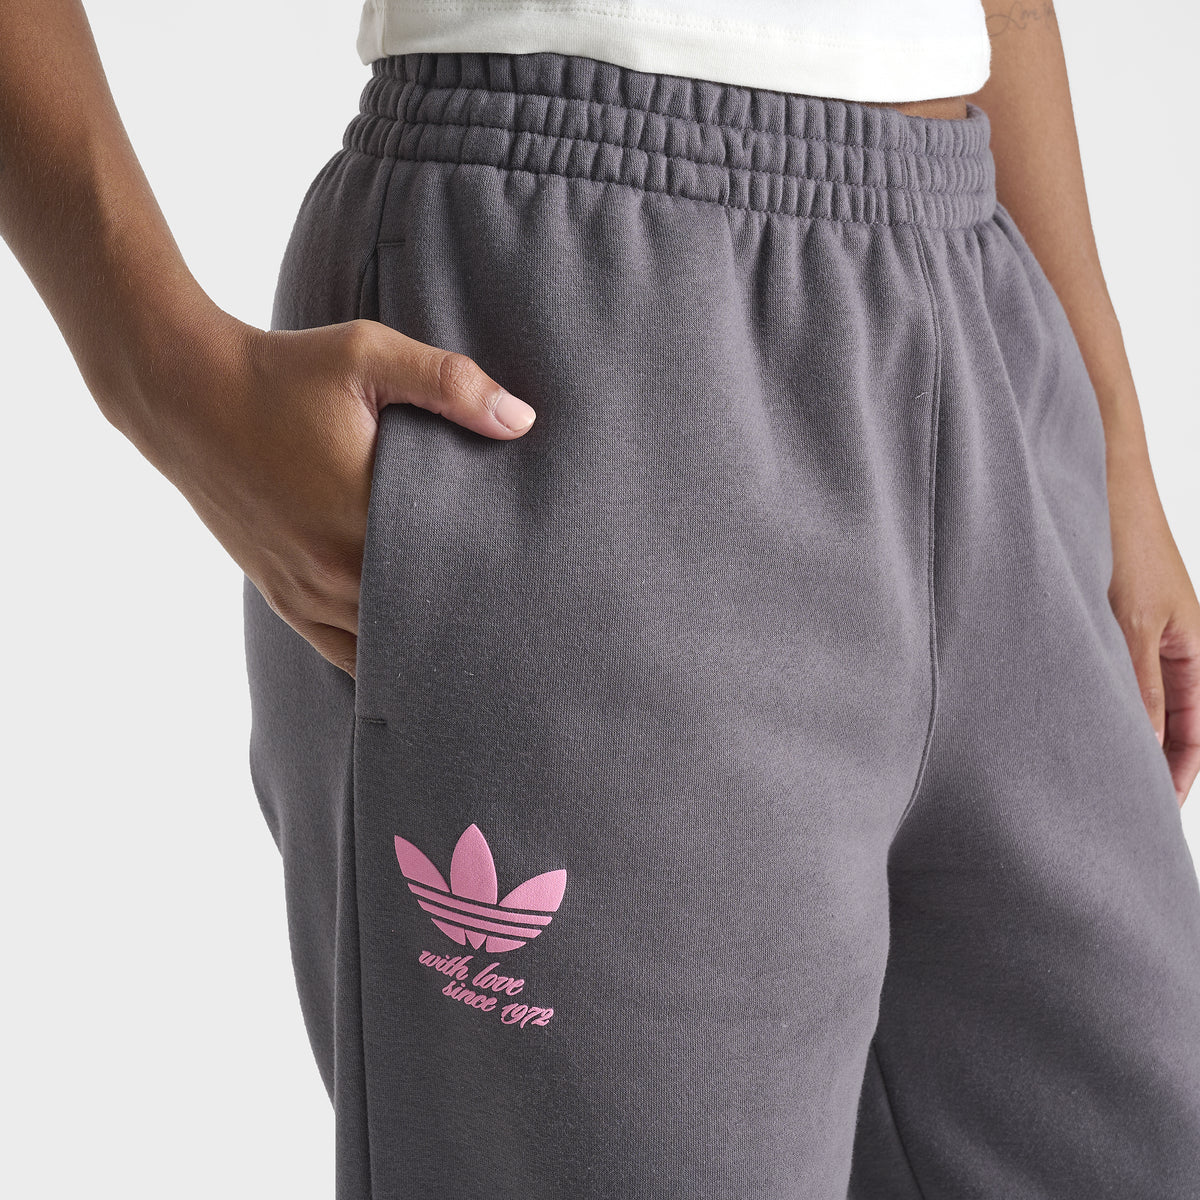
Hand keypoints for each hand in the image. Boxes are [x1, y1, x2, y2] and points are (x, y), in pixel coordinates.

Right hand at [109, 306, 536, 678]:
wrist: (185, 392)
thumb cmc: (282, 372)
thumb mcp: (367, 357)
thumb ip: (449, 384)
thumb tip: (522, 419)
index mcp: (364, 517)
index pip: (450, 576)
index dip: (491, 588)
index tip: (529, 594)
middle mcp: (333, 569)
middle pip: (421, 624)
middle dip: (464, 624)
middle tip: (515, 630)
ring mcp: (304, 590)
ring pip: (381, 648)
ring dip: (421, 645)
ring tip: (471, 649)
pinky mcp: (280, 595)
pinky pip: (339, 651)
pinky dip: (376, 656)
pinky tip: (410, 659)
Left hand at [1107, 451, 1199, 805]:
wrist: (1101, 480)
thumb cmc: (1125, 540)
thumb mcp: (1132, 622)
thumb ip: (1140, 685)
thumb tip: (1146, 746)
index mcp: (1197, 648)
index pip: (1198, 729)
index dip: (1179, 772)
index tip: (1155, 810)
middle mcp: (1174, 644)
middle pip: (1171, 720)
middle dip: (1151, 759)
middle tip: (1119, 803)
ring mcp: (1143, 631)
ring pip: (1139, 698)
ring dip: (1125, 730)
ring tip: (1091, 771)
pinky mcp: (1111, 618)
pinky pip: (1115, 673)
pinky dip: (1103, 699)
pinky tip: (1073, 717)